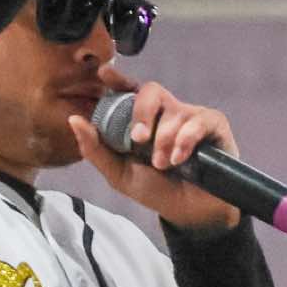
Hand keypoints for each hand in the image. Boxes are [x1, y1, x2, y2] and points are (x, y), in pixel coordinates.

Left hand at [66, 64, 241, 232]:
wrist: (190, 213)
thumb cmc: (156, 190)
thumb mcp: (119, 173)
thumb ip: (96, 149)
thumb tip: (73, 120)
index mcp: (142, 120)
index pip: (128, 91)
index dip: (118, 79)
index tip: (104, 73)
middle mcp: (166, 113)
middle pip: (151, 90)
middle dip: (141, 113)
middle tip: (138, 139)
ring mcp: (190, 116)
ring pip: (173, 111)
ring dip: (163, 140)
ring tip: (163, 165)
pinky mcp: (213, 124)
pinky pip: (198, 121)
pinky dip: (185, 140)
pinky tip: (179, 158)